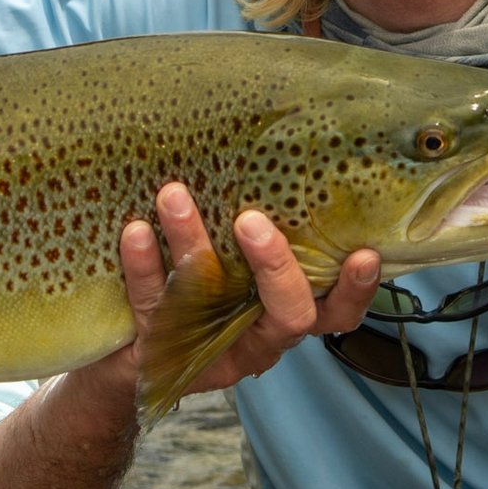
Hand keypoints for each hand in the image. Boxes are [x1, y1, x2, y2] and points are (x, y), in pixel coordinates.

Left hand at [0, 183, 378, 488]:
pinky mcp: (156, 354)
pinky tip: (134, 231)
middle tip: (253, 221)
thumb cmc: (197, 284)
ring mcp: (205, 351)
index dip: (357, 290)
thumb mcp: (234, 258)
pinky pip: (150, 309)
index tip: (364, 250)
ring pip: (208, 307)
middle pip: (288, 318)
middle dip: (276, 268)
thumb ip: (262, 221)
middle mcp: (254, 340)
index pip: (337, 313)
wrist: (123, 354)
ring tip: (173, 195)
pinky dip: (143, 267)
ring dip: (193, 248)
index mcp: (284, 315)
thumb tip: (285, 135)